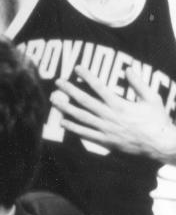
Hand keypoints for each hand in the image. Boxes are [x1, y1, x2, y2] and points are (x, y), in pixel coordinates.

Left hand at [52, 65, 175, 162]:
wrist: (162, 146)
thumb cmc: (158, 121)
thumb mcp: (153, 99)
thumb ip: (139, 84)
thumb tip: (128, 68)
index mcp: (120, 105)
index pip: (99, 87)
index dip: (87, 76)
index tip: (77, 68)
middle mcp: (110, 117)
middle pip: (85, 101)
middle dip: (70, 90)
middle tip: (58, 82)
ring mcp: (106, 130)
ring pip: (82, 117)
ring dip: (66, 108)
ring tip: (54, 100)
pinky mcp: (106, 141)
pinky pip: (86, 134)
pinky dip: (73, 128)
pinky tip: (62, 122)